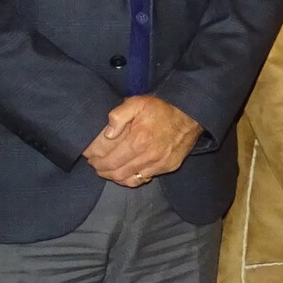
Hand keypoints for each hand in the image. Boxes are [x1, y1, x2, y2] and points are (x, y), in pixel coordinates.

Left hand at [83, 95, 200, 186]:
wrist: (190, 114)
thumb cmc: (161, 108)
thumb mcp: (137, 103)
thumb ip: (118, 116)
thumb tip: (108, 134)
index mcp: (139, 141)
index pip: (111, 162)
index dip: (98, 163)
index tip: (92, 160)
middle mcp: (149, 156)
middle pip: (119, 174)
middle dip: (104, 172)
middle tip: (98, 167)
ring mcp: (160, 163)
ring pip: (132, 180)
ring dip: (117, 177)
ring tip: (110, 171)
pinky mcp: (169, 166)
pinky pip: (145, 178)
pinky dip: (133, 178)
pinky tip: (128, 172)